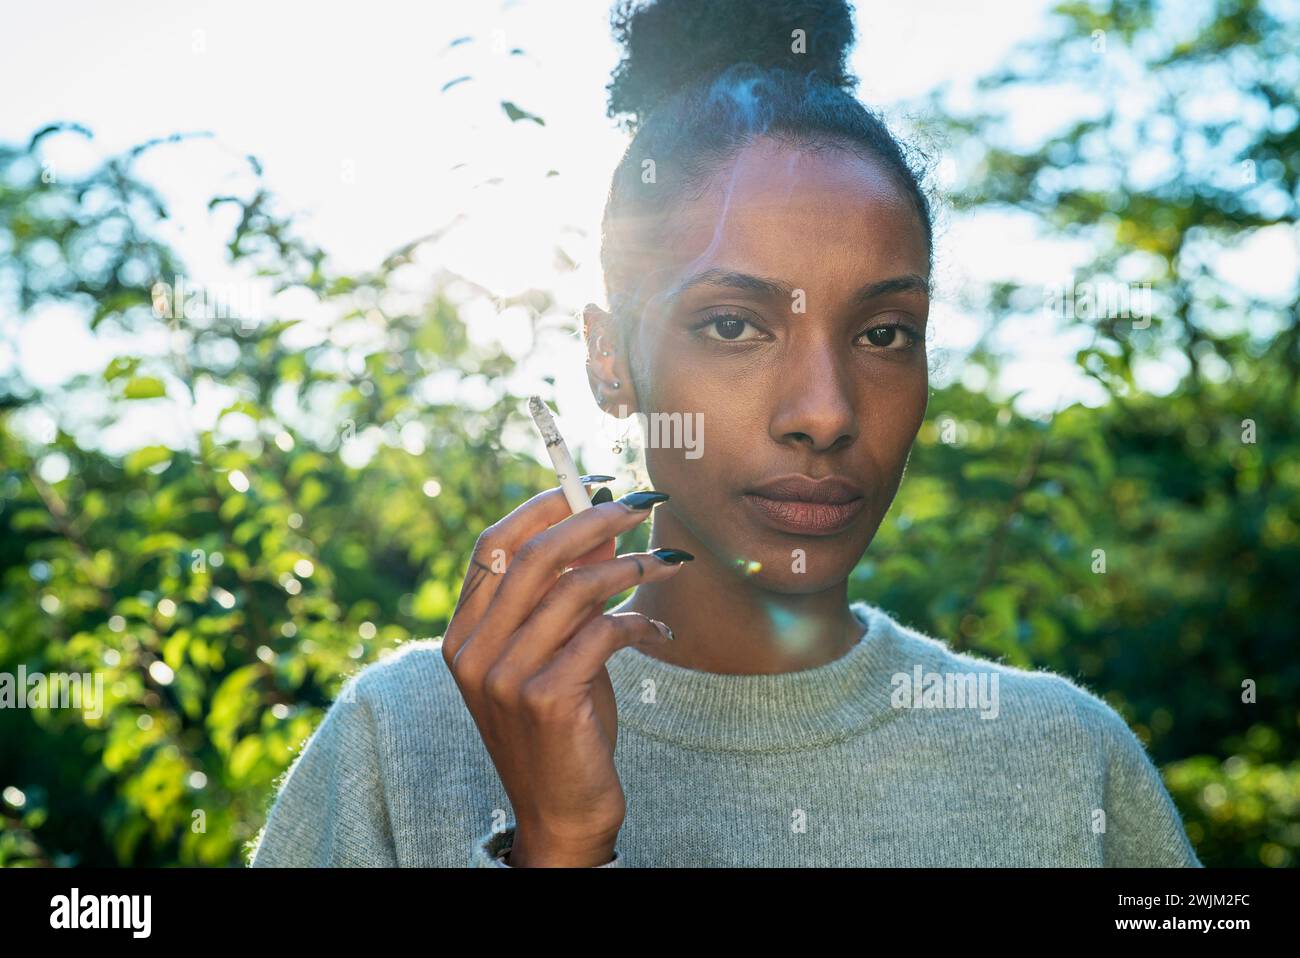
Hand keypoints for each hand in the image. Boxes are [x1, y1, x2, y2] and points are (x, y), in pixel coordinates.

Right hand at [442, 485, 688, 866]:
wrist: (561, 813)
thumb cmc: (562, 727)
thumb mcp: (554, 652)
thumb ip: (566, 594)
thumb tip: (601, 522)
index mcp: (462, 634)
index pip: (492, 545)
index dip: (541, 505)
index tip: (589, 485)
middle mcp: (472, 652)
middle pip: (533, 555)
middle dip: (593, 518)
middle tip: (640, 504)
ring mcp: (504, 676)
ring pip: (574, 589)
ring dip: (630, 566)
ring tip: (665, 560)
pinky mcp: (545, 699)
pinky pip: (602, 633)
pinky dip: (638, 621)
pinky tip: (658, 628)